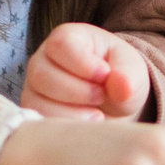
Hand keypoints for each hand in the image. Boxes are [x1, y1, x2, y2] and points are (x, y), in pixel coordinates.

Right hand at [20, 22, 152, 121]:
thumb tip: (124, 87)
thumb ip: (128, 76)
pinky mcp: (34, 109)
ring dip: (71, 112)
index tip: (105, 75)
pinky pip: (38, 120)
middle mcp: (43, 58)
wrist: (113, 101)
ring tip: (97, 114)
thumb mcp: (131, 71)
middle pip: (42, 75)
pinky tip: (84, 125)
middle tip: (101, 96)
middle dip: (78, 91)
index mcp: (67, 37)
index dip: (83, 64)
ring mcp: (34, 86)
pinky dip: (63, 126)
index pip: (61, 45)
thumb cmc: (119, 76)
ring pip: (36, 101)